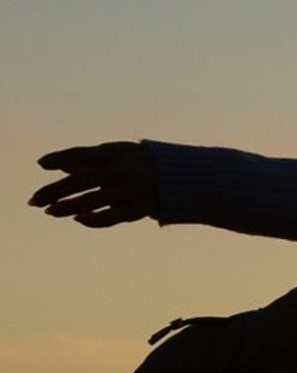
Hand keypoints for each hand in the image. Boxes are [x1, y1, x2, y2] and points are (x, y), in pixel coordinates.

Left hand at [31, 143, 156, 227]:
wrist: (186, 178)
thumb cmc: (142, 163)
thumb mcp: (118, 155)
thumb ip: (89, 161)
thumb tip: (60, 166)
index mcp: (115, 153)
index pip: (81, 154)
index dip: (59, 158)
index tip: (40, 164)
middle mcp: (121, 171)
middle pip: (80, 182)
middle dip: (53, 191)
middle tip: (33, 200)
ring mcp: (131, 191)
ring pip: (91, 202)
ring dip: (67, 207)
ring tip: (49, 211)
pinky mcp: (140, 209)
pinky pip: (112, 217)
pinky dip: (94, 219)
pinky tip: (78, 219)